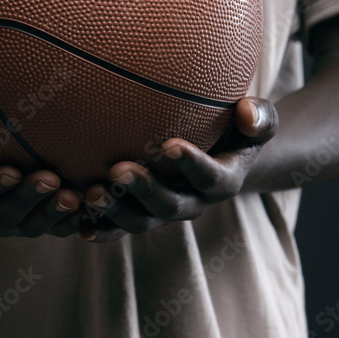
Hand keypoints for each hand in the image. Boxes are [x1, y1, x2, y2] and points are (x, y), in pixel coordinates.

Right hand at [0, 128, 82, 237]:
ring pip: (30, 226)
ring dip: (52, 214)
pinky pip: (50, 227)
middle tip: (51, 178)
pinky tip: (92, 208)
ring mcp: (3, 224)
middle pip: (2, 217)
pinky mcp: (26, 222)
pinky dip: (71, 222)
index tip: (10, 171)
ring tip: (75, 195)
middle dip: (27, 200)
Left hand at [78, 97, 278, 242]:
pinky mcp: (141, 213)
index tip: (171, 145)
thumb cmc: (237, 128)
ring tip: (90, 193)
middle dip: (143, 190)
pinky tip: (79, 225)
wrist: (220, 153)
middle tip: (117, 169)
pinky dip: (100, 228)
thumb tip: (246, 109)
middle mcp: (193, 202)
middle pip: (169, 205)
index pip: (209, 177)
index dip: (192, 164)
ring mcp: (164, 211)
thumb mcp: (257, 121)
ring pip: (140, 220)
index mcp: (222, 181)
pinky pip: (119, 227)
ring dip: (115, 211)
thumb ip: (259, 117)